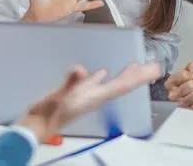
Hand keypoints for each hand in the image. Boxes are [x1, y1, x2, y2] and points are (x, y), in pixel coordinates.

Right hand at [17, 62, 161, 141]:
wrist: (38, 125)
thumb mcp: (60, 97)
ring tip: (135, 66)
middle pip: (123, 84)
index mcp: (96, 96)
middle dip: (139, 76)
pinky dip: (102, 76)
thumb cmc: (49, 114)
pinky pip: (94, 82)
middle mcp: (96, 96)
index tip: (155, 70)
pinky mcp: (76, 93)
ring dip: (125, 75)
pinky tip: (103, 71)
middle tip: (154, 67)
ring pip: (111, 83)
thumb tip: (81, 69)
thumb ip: (71, 83)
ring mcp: (87, 95)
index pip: (123, 85)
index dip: (139, 77)